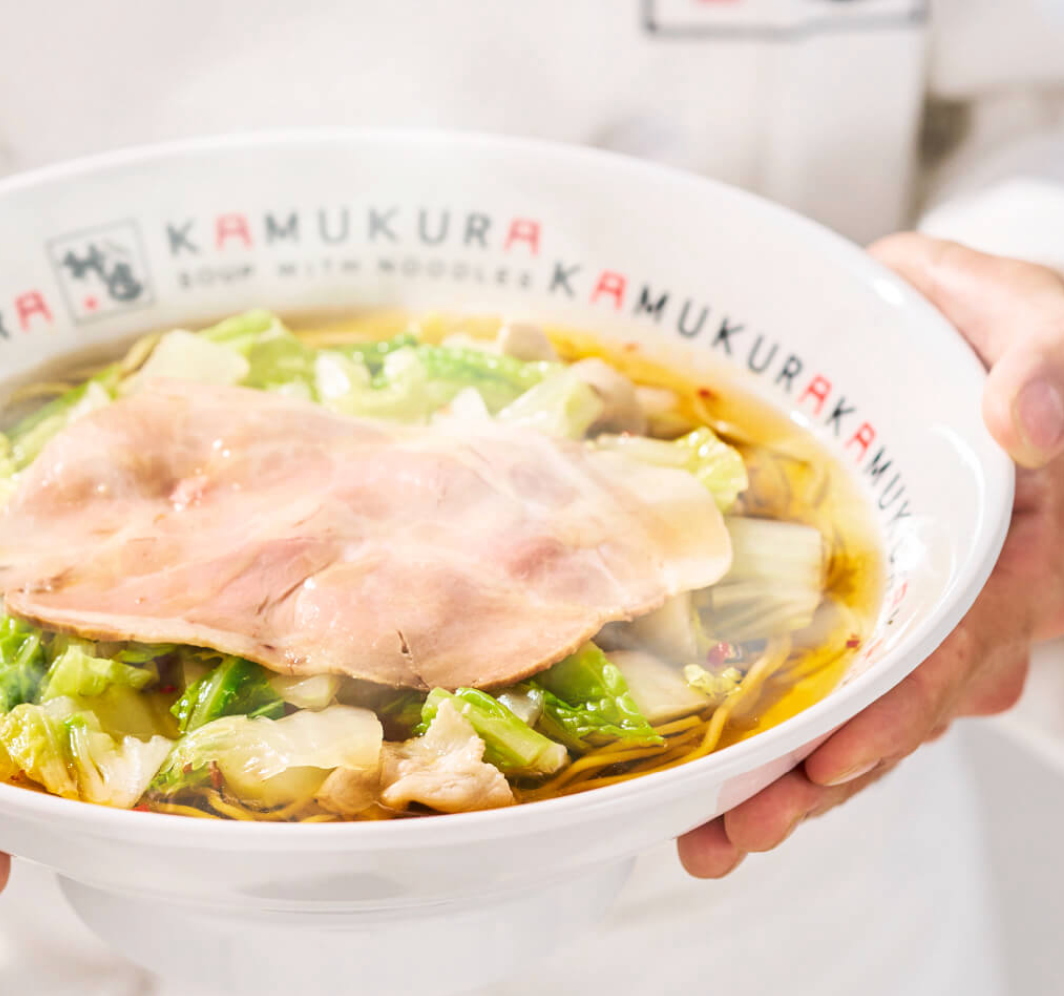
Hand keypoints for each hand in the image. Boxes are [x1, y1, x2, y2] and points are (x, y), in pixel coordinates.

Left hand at [678, 233, 1063, 876]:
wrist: (981, 339)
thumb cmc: (1013, 335)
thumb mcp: (1046, 330)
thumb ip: (1049, 366)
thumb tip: (1023, 419)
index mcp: (1017, 553)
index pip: (956, 646)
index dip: (895, 709)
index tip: (828, 759)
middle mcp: (969, 605)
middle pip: (895, 712)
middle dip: (817, 780)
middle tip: (736, 832)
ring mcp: (917, 618)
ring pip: (857, 716)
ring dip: (785, 780)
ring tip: (706, 838)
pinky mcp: (867, 613)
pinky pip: (826, 685)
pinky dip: (772, 734)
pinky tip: (705, 781)